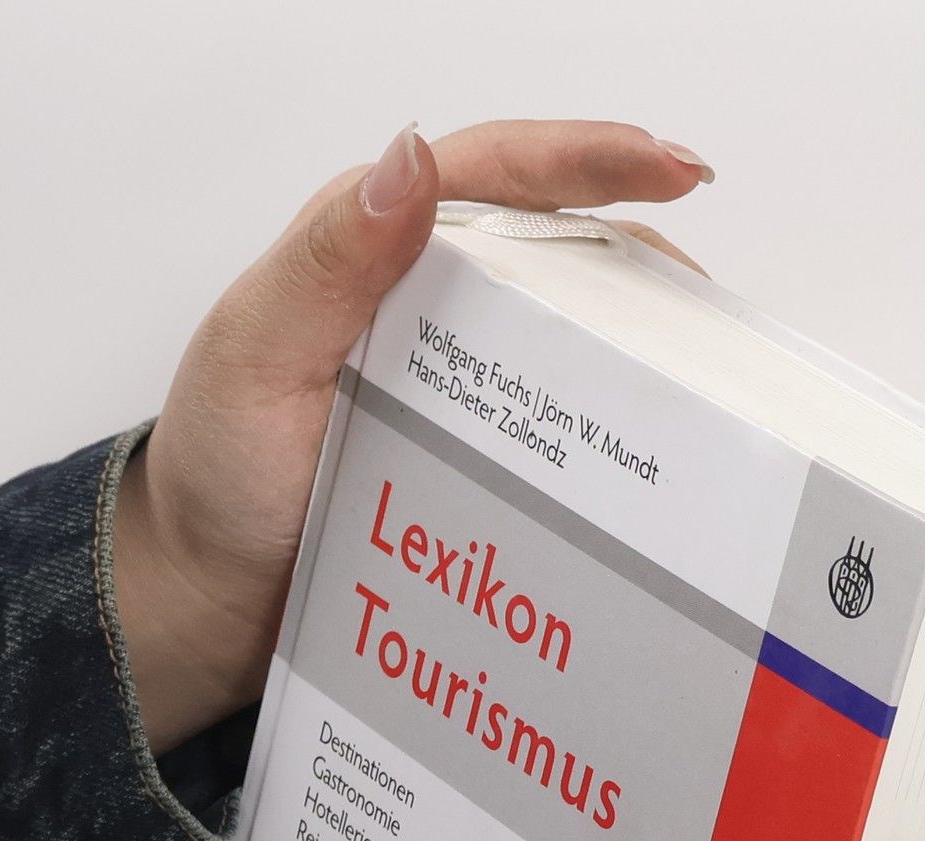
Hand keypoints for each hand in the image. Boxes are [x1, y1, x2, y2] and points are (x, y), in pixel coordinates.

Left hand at [113, 119, 712, 753]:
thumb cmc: (219, 476)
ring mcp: (454, 382)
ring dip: (634, 346)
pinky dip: (603, 429)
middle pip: (556, 249)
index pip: (499, 175)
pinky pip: (553, 424)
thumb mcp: (260, 354)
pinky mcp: (470, 453)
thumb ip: (330, 260)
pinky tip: (644, 453)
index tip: (675, 173)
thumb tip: (412, 159)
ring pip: (565, 336)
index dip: (594, 161)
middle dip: (645, 257)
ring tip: (705, 377)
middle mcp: (424, 302)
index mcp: (373, 247)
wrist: (210, 597)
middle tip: (715, 303)